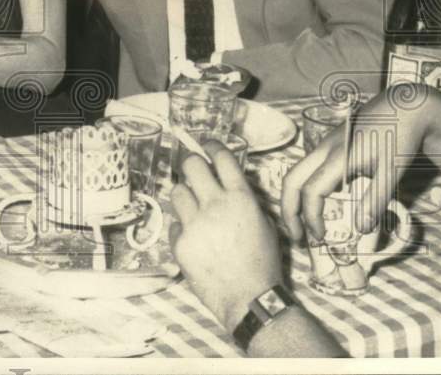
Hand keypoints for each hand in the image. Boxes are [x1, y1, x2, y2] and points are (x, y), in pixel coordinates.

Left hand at [170, 142, 283, 331]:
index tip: (207, 143)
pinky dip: (182, 228)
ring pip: (177, 192)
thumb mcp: (265, 225)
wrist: (250, 298)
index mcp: (240, 199)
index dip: (212, 146)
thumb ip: (246, 201)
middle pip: (191, 166)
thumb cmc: (263, 263)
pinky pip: (174, 224)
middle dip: (190, 164)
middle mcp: (215, 206)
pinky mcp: (180, 242)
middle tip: (193, 171)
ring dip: (184, 196)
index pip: (222, 158)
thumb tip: (229, 185)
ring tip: (194, 209)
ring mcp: (195, 224)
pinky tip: (195, 239)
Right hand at [281, 84, 440, 242]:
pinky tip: (321, 204)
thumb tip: (361, 228)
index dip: (311, 217)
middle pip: (291, 180)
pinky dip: (304, 189)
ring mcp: (324, 145)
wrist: (403, 108)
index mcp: (338, 157)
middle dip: (288, 211)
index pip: (311, 191)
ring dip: (294, 200)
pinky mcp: (329, 145)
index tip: (321, 237)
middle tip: (297, 237)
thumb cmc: (399, 136)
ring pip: (296, 173)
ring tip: (303, 224)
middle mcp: (323, 150)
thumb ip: (375, 199)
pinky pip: (307, 169)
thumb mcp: (392, 170)